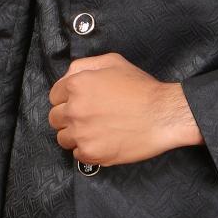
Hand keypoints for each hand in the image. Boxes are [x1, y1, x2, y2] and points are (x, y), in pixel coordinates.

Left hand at [48, 52, 202, 165]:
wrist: (163, 115)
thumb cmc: (142, 89)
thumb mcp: (114, 62)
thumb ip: (85, 65)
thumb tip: (69, 76)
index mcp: (77, 85)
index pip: (54, 96)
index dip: (66, 98)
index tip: (78, 103)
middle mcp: (75, 109)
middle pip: (55, 117)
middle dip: (68, 117)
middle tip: (87, 117)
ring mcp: (81, 133)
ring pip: (63, 137)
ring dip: (75, 134)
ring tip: (95, 130)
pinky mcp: (91, 153)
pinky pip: (77, 154)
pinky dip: (87, 149)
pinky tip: (102, 141)